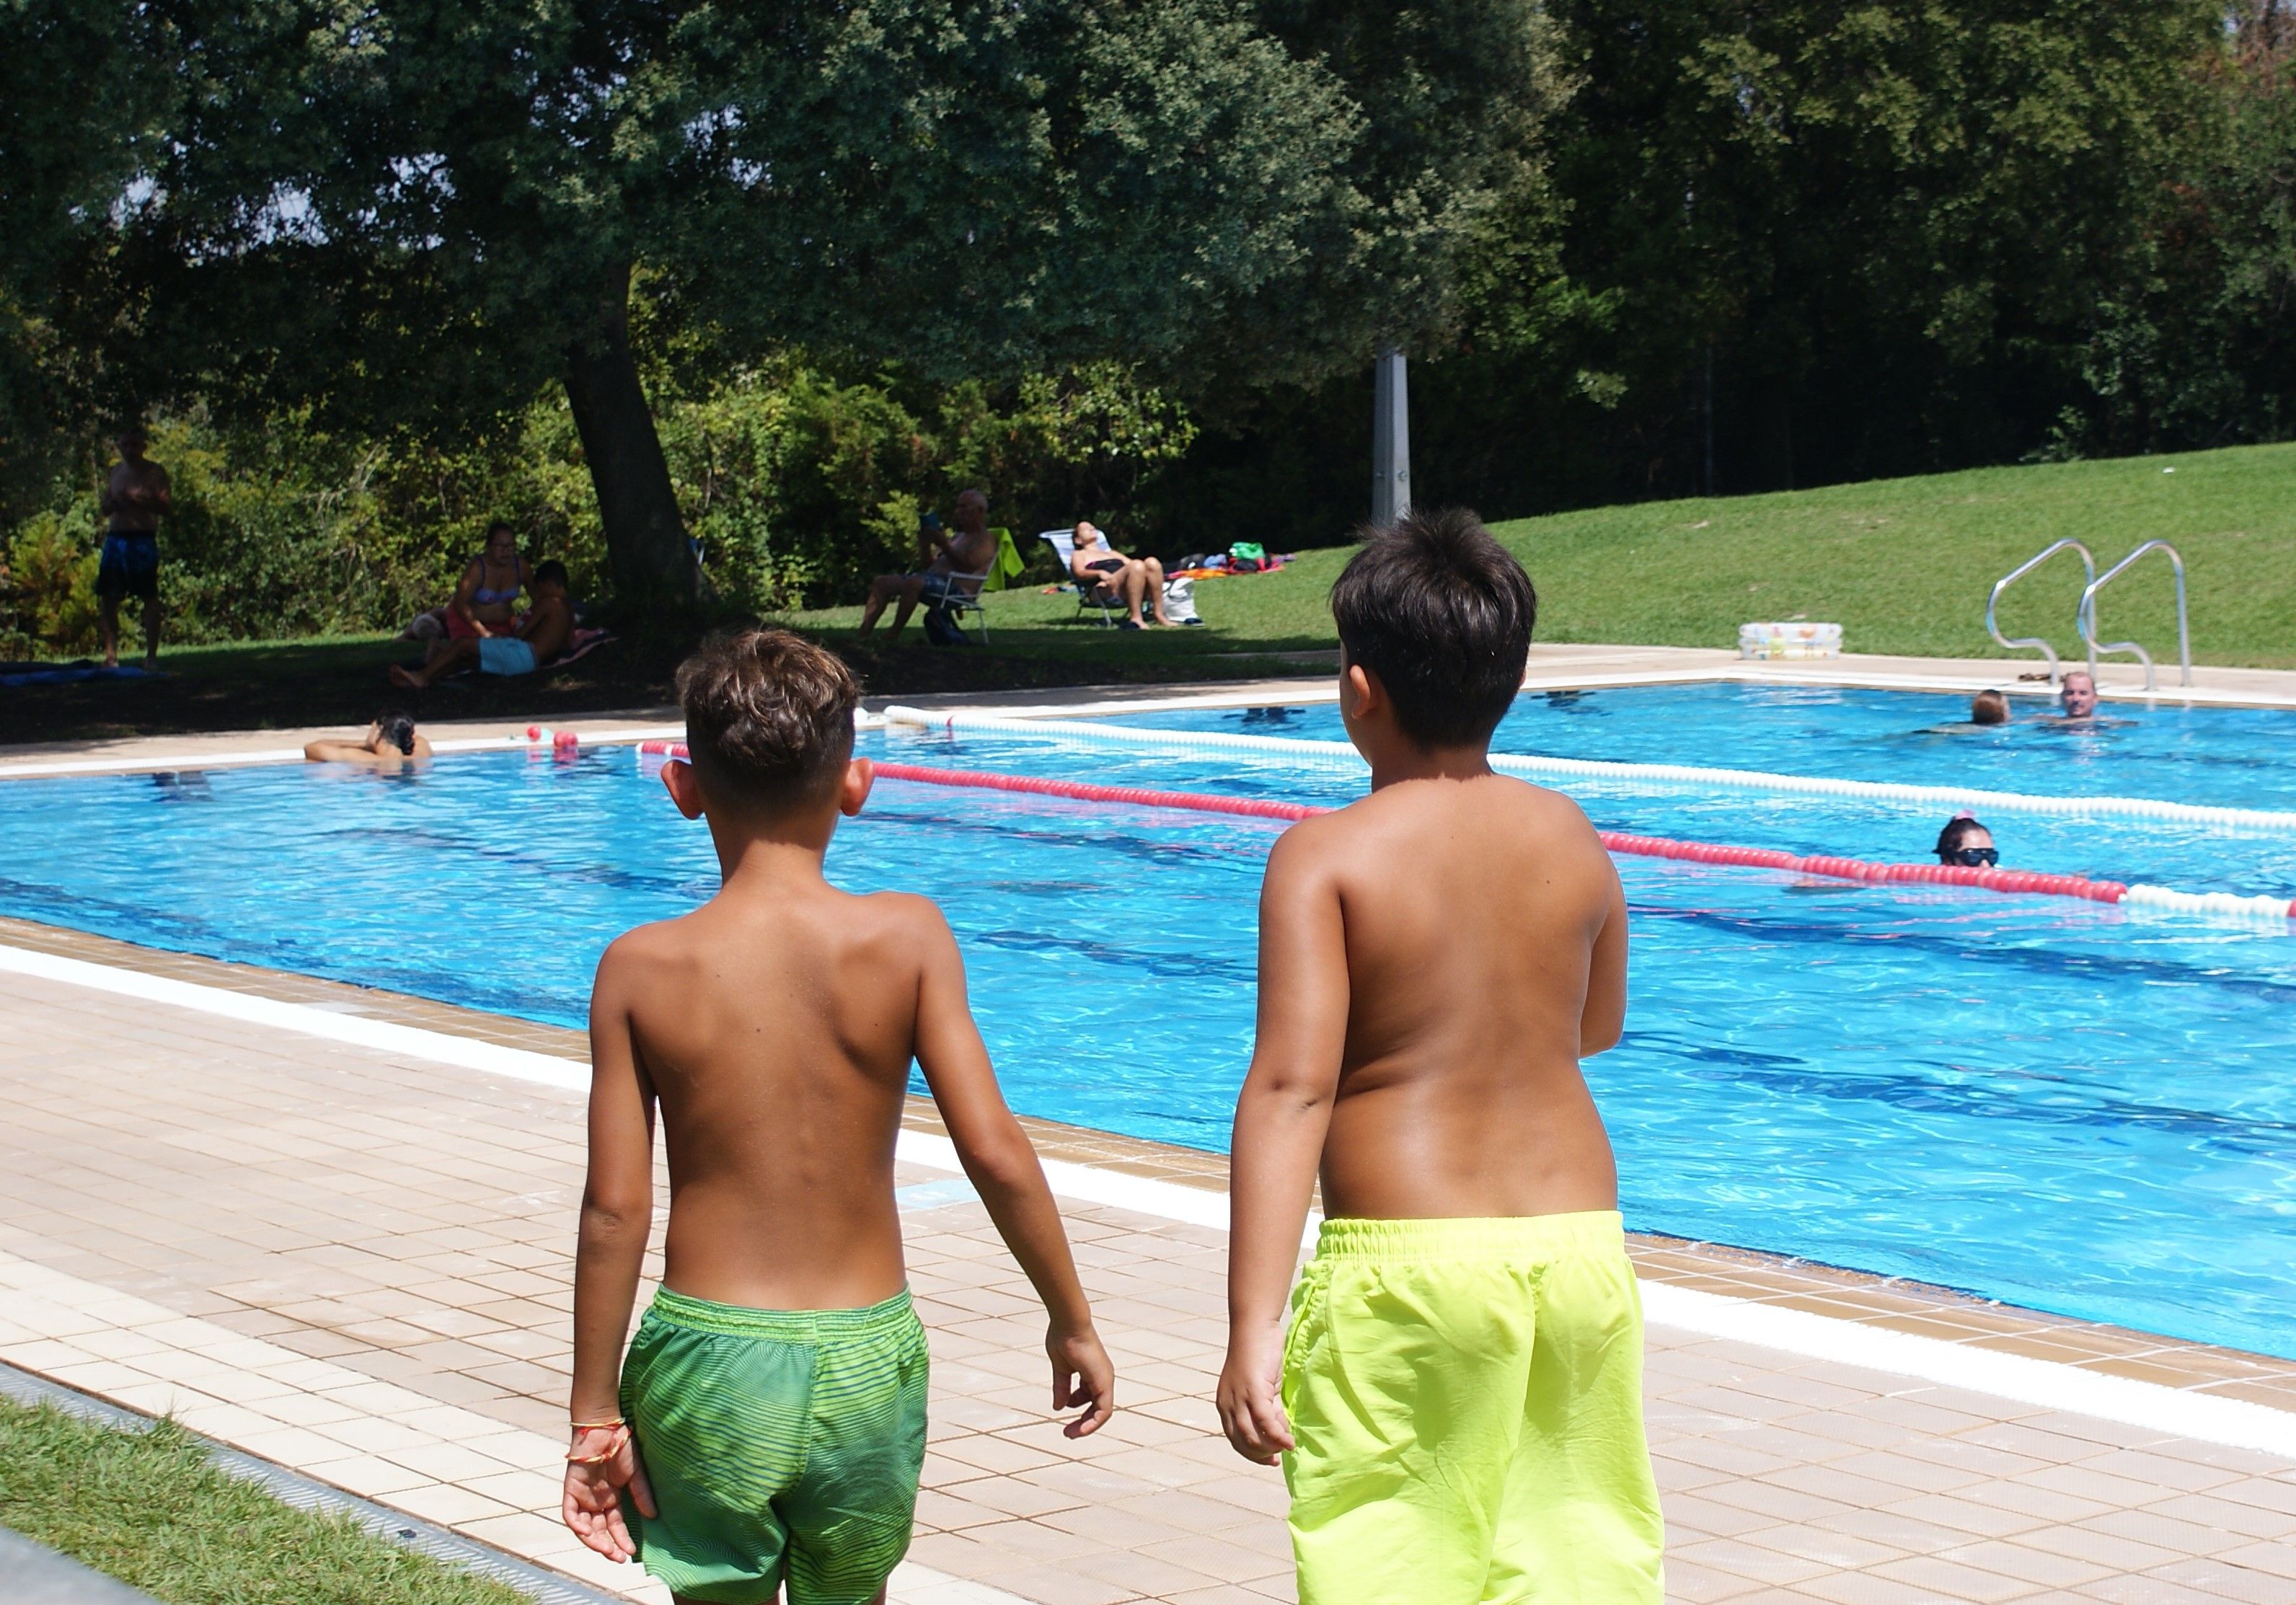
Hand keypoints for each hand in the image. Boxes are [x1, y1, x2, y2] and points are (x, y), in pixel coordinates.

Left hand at [561, 1423, 655, 1560]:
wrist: (606, 1428)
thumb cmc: (622, 1447)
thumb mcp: (637, 1475)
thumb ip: (642, 1496)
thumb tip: (653, 1517)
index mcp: (611, 1498)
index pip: (615, 1525)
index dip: (622, 1539)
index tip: (631, 1552)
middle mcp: (596, 1501)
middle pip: (600, 1531)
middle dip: (608, 1546)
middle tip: (618, 1558)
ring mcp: (582, 1496)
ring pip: (584, 1527)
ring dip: (594, 1541)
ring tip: (607, 1550)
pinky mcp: (571, 1490)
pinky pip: (571, 1513)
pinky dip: (577, 1525)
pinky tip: (588, 1533)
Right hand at [1047, 1323, 1115, 1438]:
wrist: (1068, 1324)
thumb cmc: (1063, 1339)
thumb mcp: (1061, 1369)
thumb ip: (1062, 1387)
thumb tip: (1059, 1407)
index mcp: (1093, 1373)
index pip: (1090, 1398)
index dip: (1077, 1408)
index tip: (1063, 1416)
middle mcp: (1102, 1377)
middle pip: (1097, 1408)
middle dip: (1082, 1422)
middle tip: (1068, 1433)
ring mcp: (1105, 1379)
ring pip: (1102, 1412)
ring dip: (1087, 1425)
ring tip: (1070, 1433)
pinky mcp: (1104, 1382)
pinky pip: (1104, 1409)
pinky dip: (1094, 1422)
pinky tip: (1081, 1430)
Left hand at [1216, 1328, 1293, 1464]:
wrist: (1255, 1327)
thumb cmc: (1259, 1354)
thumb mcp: (1261, 1388)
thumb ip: (1268, 1409)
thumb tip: (1279, 1432)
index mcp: (1225, 1404)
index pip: (1235, 1440)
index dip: (1253, 1454)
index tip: (1271, 1460)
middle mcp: (1227, 1404)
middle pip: (1243, 1442)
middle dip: (1262, 1454)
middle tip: (1280, 1455)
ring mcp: (1239, 1398)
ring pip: (1253, 1436)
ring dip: (1271, 1447)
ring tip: (1287, 1447)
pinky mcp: (1253, 1391)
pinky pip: (1266, 1422)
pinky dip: (1278, 1436)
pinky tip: (1290, 1442)